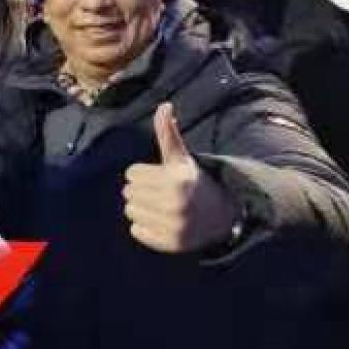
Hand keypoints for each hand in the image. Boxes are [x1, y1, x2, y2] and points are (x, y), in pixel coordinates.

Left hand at [122, 103, 237, 253]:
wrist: (219, 216)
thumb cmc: (191, 181)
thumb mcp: (180, 158)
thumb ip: (167, 133)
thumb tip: (164, 105)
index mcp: (175, 179)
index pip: (131, 173)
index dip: (144, 173)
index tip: (161, 178)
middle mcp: (175, 204)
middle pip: (128, 193)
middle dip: (141, 191)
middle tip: (161, 193)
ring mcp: (173, 226)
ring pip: (130, 211)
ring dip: (141, 208)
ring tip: (161, 208)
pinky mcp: (169, 244)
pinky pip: (136, 231)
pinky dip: (144, 227)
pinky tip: (161, 223)